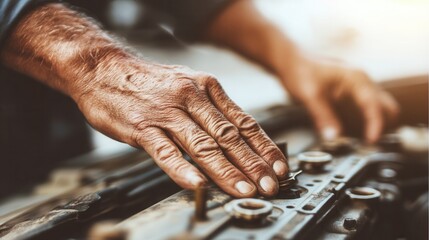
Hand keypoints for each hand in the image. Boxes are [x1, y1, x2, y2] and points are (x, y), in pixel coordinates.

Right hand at [75, 61, 287, 196]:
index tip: (279, 168)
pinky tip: (197, 183)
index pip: (244, 122)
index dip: (264, 148)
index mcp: (208, 89)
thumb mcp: (188, 86)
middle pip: (229, 136)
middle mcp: (192, 98)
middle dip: (253, 164)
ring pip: (203, 145)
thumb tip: (239, 139)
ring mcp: (167, 112)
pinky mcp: (142, 126)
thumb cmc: (150, 82)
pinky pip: (165, 150)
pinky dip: (182, 168)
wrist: (105, 68)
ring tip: (244, 189)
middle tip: (270, 186)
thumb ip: (212, 111)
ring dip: (226, 170)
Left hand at [279, 58, 398, 142]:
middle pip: (387, 105)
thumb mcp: (309, 96)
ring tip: (364, 142)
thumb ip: (323, 116)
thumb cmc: (299, 71)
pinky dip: (367, 120)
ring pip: (380, 106)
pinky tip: (355, 131)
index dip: (375, 125)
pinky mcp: (351, 90)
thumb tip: (333, 137)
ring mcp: (358, 85)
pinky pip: (367, 106)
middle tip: (371, 144)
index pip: (374, 105)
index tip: (370, 141)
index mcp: (356, 78)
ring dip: (377, 123)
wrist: (290, 60)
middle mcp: (361, 80)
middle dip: (385, 125)